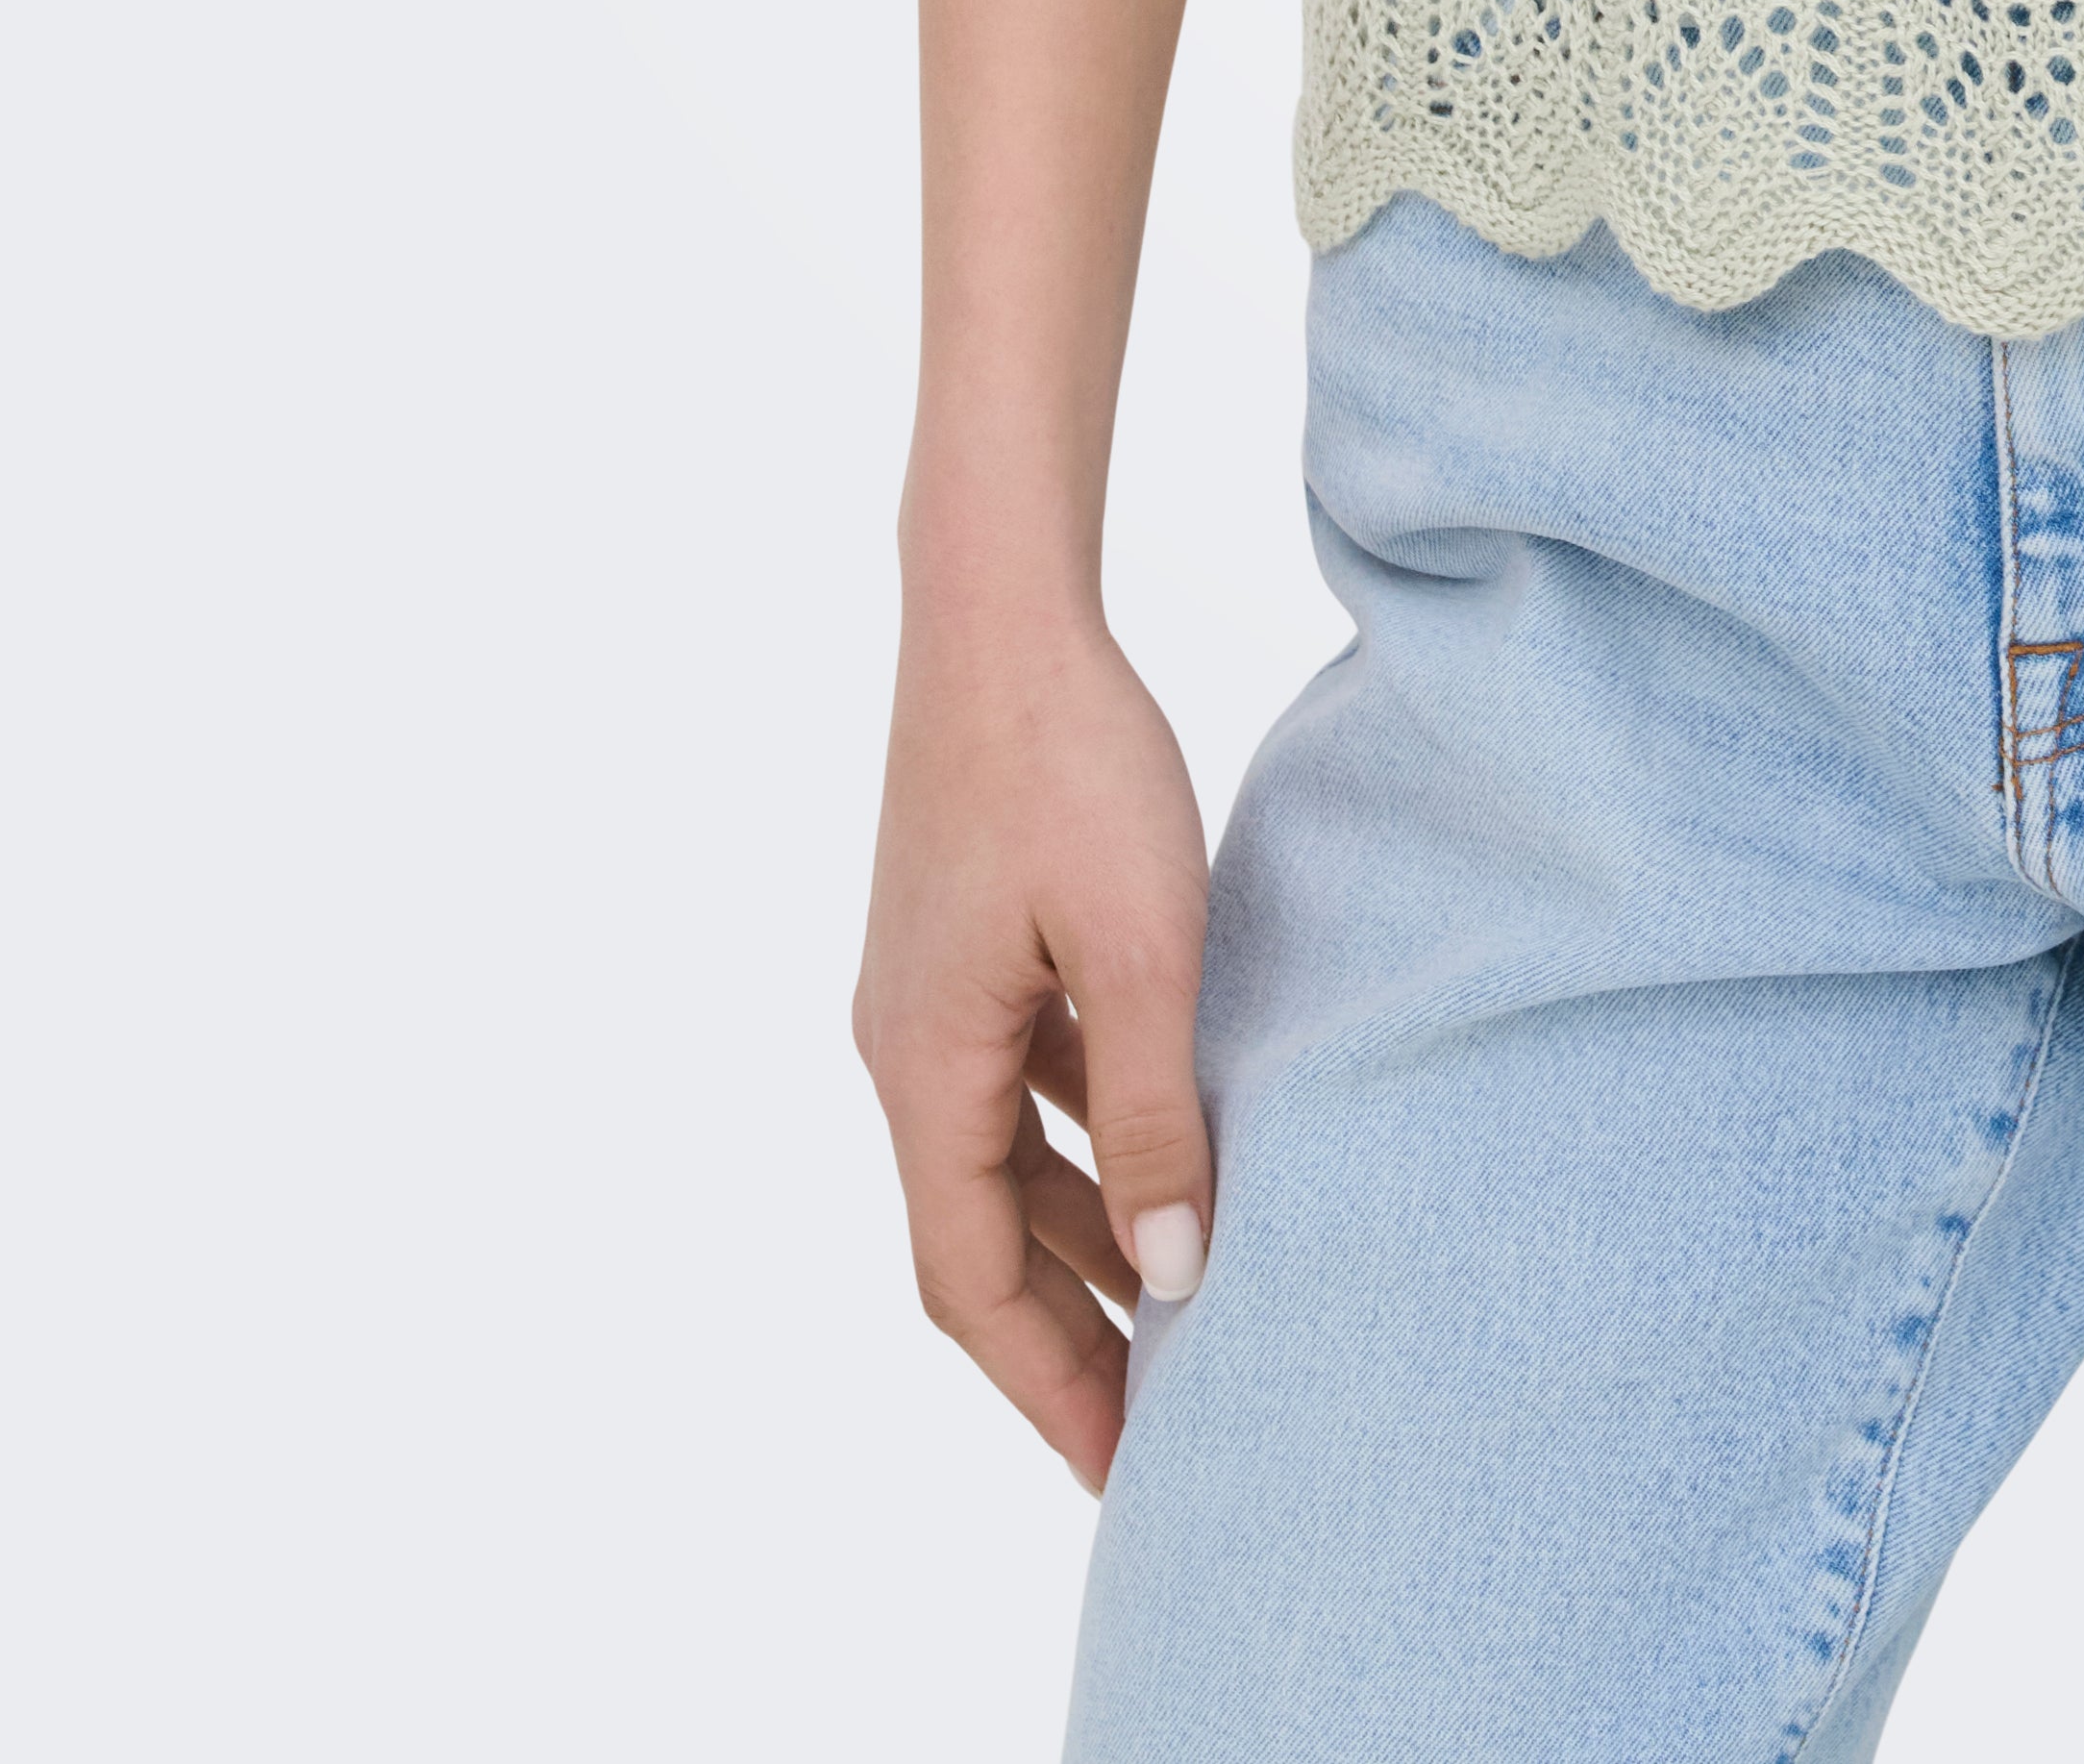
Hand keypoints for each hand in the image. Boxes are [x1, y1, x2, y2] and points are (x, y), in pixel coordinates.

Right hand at [854, 597, 1217, 1487]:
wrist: (1000, 609)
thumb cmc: (1070, 761)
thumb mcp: (1140, 947)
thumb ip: (1153, 1114)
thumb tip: (1178, 1275)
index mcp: (925, 1068)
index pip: (971, 1281)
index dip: (1045, 1384)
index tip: (1119, 1474)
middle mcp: (905, 1048)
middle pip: (980, 1236)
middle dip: (1065, 1336)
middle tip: (1155, 1428)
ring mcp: (929, 995)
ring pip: (1003, 1159)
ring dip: (1080, 1236)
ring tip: (1174, 1310)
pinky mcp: (966, 943)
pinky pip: (1019, 1084)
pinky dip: (1079, 1139)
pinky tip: (1155, 1149)